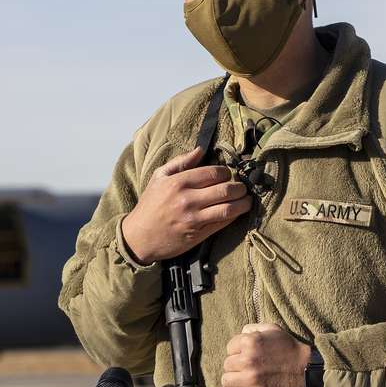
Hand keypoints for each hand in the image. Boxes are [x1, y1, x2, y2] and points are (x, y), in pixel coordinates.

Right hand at [122, 147, 251, 264]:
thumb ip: (181, 162)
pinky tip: (237, 211)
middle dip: (239, 187)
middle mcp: (188, 200)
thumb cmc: (150, 205)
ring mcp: (194, 219)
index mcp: (178, 183)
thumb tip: (200, 149)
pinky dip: (234, 216)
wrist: (139, 237)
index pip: (213, 173)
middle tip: (242, 186)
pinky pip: (223, 224)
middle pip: (226, 190)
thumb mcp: (159, 177)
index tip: (228, 174)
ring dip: (243, 203)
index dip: (226, 172)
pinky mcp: (198, 235)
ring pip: (229, 208)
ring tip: (247, 199)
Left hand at [222, 323, 311, 386]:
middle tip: (247, 370)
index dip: (237, 353)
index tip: (246, 357)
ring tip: (243, 381)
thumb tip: (240, 333)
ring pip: (226, 381)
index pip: (229, 348)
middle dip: (235, 367)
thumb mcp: (274, 330)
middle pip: (227, 365)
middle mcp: (248, 360)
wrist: (309, 372)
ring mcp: (252, 379)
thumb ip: (254, 328)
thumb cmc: (292, 350)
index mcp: (251, 342)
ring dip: (233, 381)